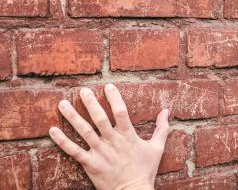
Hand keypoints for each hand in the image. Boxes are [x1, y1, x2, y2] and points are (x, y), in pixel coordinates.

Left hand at [49, 84, 169, 189]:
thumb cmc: (145, 169)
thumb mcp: (157, 148)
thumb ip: (162, 128)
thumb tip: (167, 110)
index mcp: (128, 136)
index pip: (121, 112)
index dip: (114, 98)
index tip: (108, 87)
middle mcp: (112, 142)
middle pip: (99, 119)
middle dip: (90, 103)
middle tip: (82, 90)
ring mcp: (100, 153)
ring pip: (84, 131)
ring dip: (72, 117)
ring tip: (62, 104)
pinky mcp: (90, 164)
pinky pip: (74, 151)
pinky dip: (62, 141)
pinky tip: (52, 130)